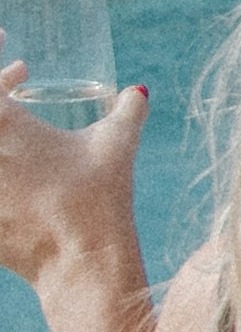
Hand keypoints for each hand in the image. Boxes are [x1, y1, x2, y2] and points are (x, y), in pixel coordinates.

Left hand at [0, 71, 144, 296]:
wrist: (79, 263)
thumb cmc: (96, 197)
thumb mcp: (116, 145)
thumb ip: (128, 110)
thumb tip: (137, 92)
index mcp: (1, 123)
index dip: (3, 69)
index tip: (21, 70)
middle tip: (13, 97)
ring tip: (14, 139)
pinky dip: (1, 174)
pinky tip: (15, 178)